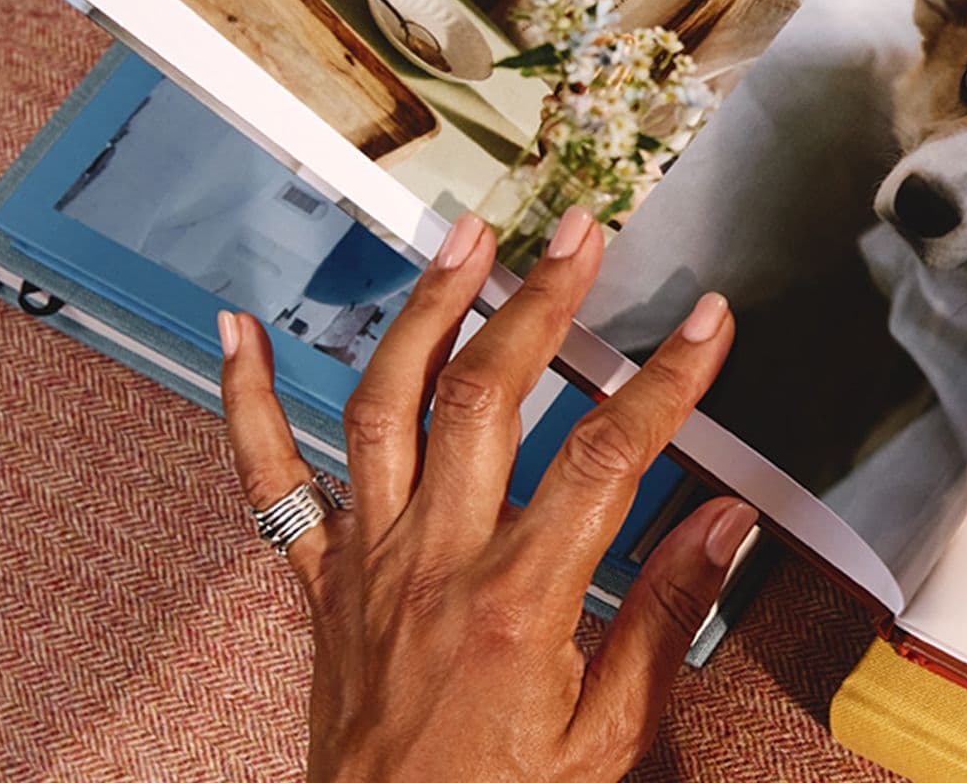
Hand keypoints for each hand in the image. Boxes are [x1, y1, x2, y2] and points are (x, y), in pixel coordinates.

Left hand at [219, 209, 756, 782]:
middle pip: (484, 397)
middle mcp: (434, 563)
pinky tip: (241, 335)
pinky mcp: (323, 582)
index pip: (606, 458)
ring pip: (385, 405)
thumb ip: (666, 618)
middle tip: (580, 235)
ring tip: (464, 240)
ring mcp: (369, 563)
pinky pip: (270, 479)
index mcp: (520, 602)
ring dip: (426, 310)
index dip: (666, 382)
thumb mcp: (612, 735)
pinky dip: (247, 402)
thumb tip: (725, 524)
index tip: (706, 325)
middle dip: (539, 301)